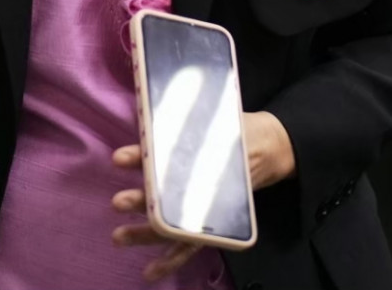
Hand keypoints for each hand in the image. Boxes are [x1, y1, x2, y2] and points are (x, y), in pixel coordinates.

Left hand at [108, 114, 297, 279]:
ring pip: (176, 225)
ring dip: (146, 232)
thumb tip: (148, 118)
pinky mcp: (209, 220)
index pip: (170, 158)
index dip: (143, 159)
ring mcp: (207, 206)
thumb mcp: (215, 119)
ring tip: (119, 236)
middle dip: (143, 201)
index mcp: (204, 155)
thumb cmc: (237, 131)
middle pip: (172, 197)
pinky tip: (151, 272)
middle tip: (119, 201)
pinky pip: (190, 244)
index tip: (119, 158)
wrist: (272, 147)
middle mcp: (204, 185)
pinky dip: (170, 259)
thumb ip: (183, 123)